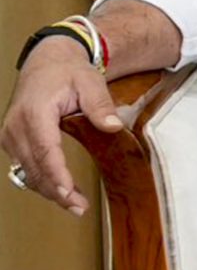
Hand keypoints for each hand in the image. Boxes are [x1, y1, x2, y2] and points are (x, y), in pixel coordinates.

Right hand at [2, 36, 123, 214]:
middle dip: (56, 190)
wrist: (46, 62)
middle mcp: (16, 127)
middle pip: (34, 167)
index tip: (67, 192)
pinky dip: (40, 180)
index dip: (55, 174)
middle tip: (79, 207)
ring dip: (48, 190)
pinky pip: (24, 167)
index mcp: (35, 113)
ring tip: (74, 205)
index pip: (44, 150)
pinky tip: (59, 191)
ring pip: (26, 171)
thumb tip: (114, 126)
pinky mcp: (12, 141)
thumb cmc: (68, 71)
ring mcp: (10, 135)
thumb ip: (100, 104)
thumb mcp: (90, 81)